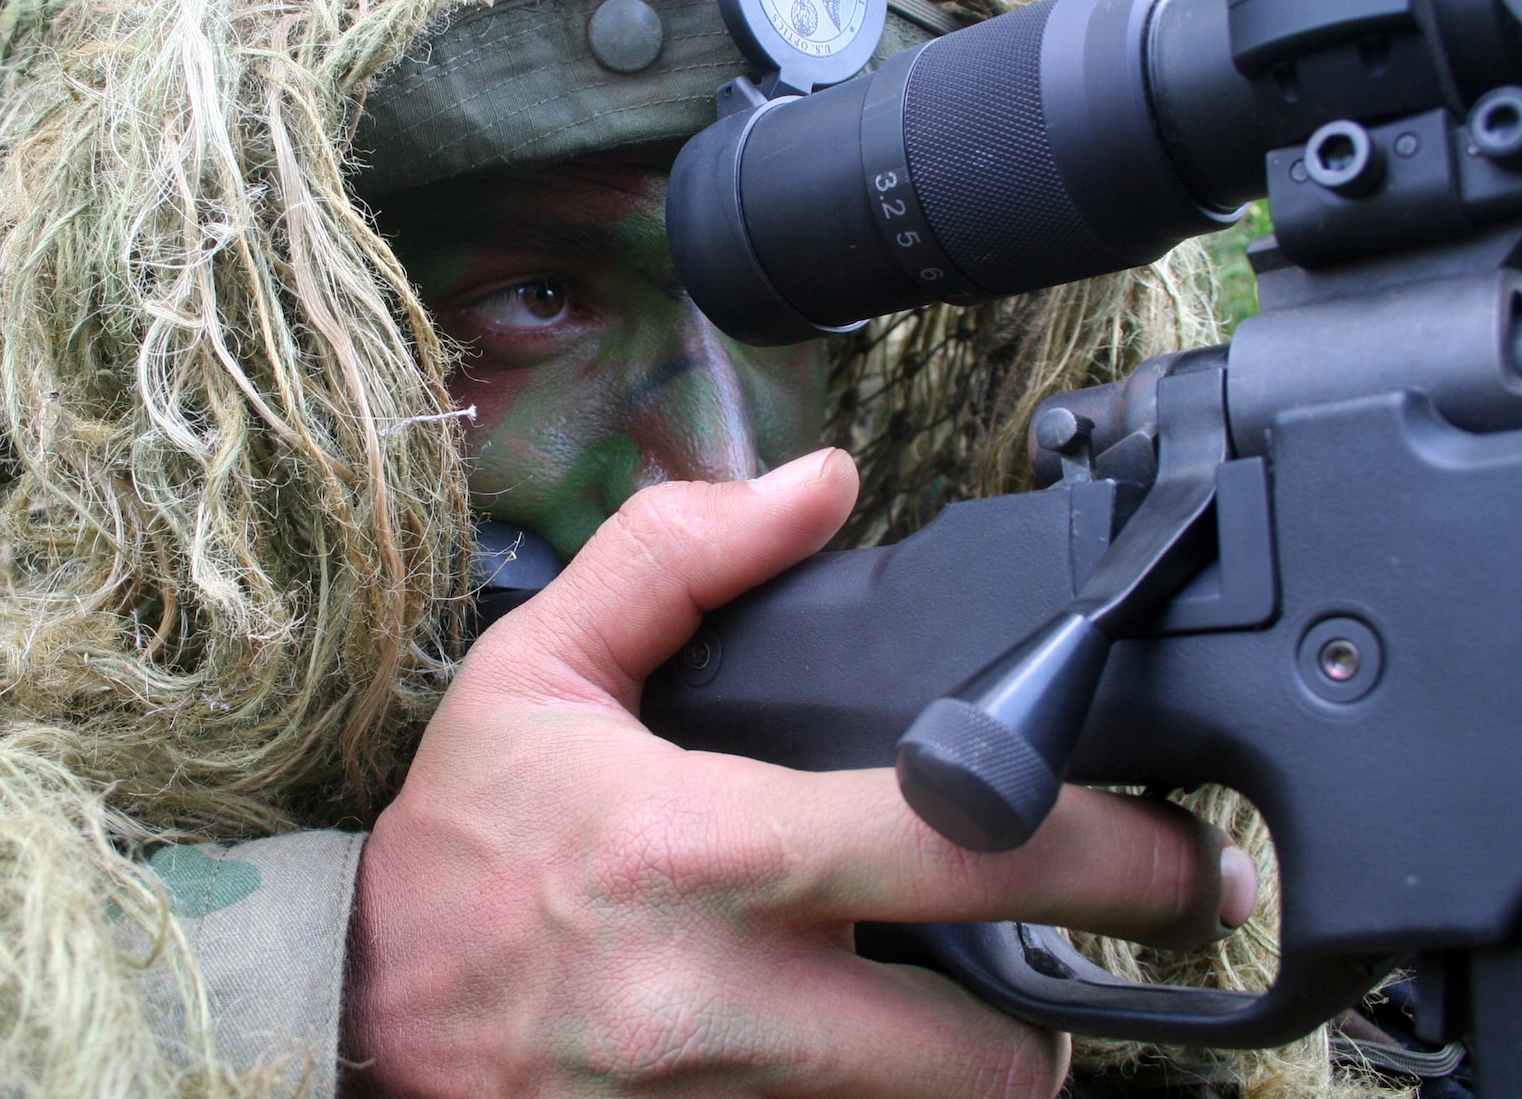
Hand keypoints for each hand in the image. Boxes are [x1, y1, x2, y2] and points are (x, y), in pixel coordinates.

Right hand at [345, 449, 1253, 1097]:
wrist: (350, 1018)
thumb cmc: (457, 848)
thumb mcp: (539, 670)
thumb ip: (679, 557)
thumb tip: (821, 482)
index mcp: (699, 851)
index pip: (958, 852)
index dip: (1104, 861)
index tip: (1171, 860)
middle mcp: (723, 1003)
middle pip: (985, 1058)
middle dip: (1052, 1016)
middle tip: (1069, 959)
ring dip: (968, 1075)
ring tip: (954, 1005)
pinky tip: (850, 1049)